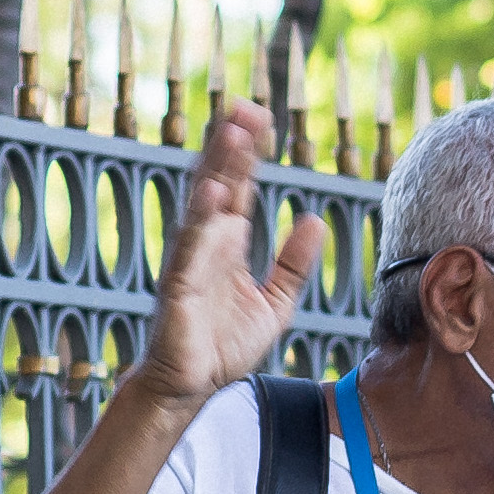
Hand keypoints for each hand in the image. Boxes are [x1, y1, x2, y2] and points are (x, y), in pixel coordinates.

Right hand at [130, 97, 330, 406]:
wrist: (191, 387)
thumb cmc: (225, 344)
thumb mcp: (275, 303)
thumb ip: (294, 264)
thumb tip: (315, 220)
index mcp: (228, 241)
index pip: (240, 185)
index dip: (250, 151)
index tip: (262, 117)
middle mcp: (207, 241)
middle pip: (219, 181)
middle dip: (230, 144)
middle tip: (244, 106)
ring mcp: (190, 259)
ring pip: (203, 203)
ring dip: (217, 167)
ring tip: (231, 132)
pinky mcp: (179, 285)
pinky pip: (190, 247)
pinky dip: (201, 219)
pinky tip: (212, 194)